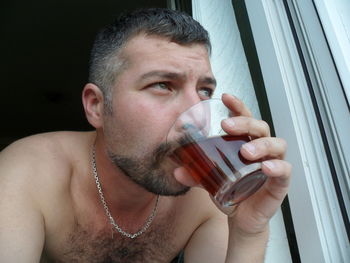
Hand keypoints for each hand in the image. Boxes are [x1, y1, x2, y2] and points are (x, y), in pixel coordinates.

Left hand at [174, 93, 290, 235]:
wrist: (241, 217)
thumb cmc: (230, 190)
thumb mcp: (210, 180)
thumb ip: (195, 174)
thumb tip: (176, 172)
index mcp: (245, 142)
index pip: (245, 118)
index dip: (237, 106)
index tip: (225, 96)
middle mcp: (261, 149)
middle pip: (260, 127)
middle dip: (245, 123)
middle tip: (227, 126)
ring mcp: (273, 163)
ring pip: (276, 144)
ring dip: (262, 144)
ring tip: (246, 151)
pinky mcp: (280, 182)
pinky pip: (285, 170)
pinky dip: (278, 167)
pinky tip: (267, 167)